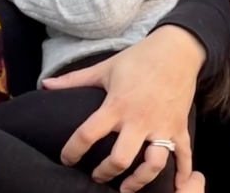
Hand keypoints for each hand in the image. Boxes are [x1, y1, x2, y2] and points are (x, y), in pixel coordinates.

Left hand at [42, 26, 205, 192]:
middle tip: (97, 176)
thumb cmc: (140, 57)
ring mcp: (162, 125)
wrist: (178, 49)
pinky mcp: (179, 126)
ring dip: (139, 180)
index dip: (72, 151)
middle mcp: (140, 119)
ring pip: (153, 164)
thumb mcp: (106, 67)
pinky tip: (177, 185)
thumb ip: (75, 79)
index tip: (67, 159)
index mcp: (117, 104)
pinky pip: (184, 154)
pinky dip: (183, 173)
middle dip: (105, 173)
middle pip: (120, 159)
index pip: (88, 134)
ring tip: (127, 187)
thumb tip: (45, 84)